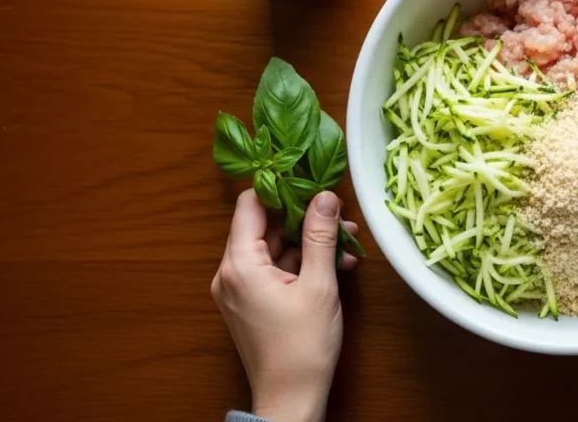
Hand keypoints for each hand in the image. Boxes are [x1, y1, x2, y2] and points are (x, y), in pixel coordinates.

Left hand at [211, 189, 359, 421]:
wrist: (290, 399)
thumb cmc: (303, 346)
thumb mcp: (319, 285)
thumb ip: (321, 236)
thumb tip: (325, 196)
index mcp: (240, 264)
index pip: (250, 204)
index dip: (280, 187)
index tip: (310, 178)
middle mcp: (230, 273)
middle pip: (265, 226)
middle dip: (305, 219)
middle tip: (341, 218)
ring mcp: (238, 289)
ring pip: (274, 248)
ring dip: (309, 243)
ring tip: (346, 246)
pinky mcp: (250, 303)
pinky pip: (274, 269)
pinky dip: (301, 264)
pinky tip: (334, 267)